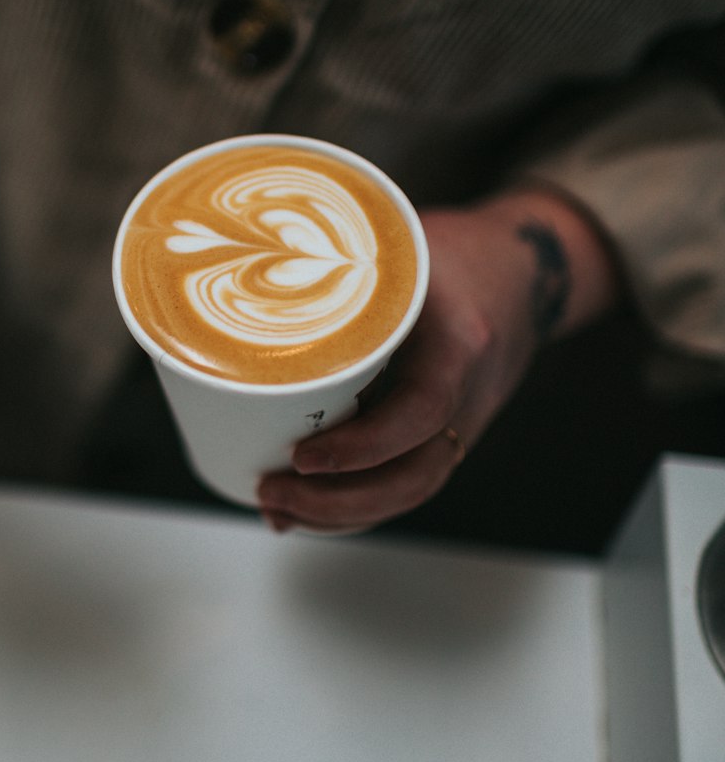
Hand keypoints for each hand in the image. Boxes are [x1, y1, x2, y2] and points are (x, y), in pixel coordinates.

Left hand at [256, 186, 619, 533]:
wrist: (521, 273)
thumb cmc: (451, 253)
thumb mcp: (401, 247)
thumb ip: (340, 263)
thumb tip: (240, 270)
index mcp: (459, 341)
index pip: (422, 410)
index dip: (362, 445)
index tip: (301, 455)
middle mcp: (469, 393)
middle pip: (416, 474)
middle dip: (338, 499)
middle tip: (270, 491)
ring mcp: (462, 422)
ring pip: (411, 490)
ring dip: (341, 514)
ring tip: (277, 509)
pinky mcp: (447, 437)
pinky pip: (407, 485)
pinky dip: (357, 508)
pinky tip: (304, 514)